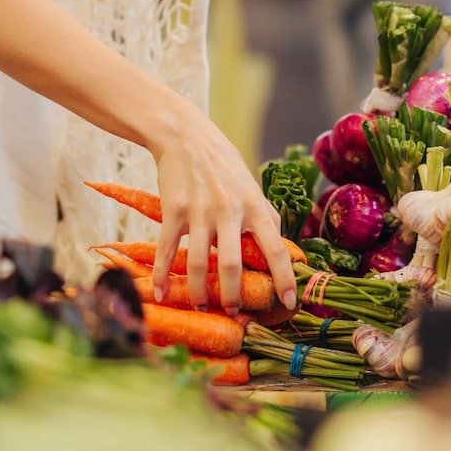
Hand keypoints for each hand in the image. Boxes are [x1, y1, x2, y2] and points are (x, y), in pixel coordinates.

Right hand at [149, 114, 297, 316]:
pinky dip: (162, 275)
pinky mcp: (173, 211)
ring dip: (200, 291)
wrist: (185, 136)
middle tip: (234, 313)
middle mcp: (229, 210)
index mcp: (254, 206)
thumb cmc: (223, 164)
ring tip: (201, 306)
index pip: (276, 248)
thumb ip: (265, 216)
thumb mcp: (251, 186)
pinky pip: (168, 249)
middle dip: (234, 296)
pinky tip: (161, 292)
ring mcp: (199, 211)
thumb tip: (283, 246)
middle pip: (233, 264)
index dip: (284, 278)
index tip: (289, 302)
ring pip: (200, 262)